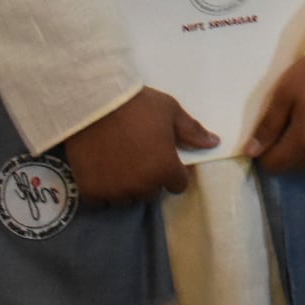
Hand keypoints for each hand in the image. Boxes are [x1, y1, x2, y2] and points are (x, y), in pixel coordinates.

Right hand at [63, 87, 211, 201]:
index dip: (172, 171)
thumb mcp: (170, 111)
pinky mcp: (91, 191)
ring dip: (125, 187)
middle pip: (151, 192)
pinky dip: (101, 191)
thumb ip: (192, 131)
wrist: (93, 102)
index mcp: (164, 169)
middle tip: (138, 157)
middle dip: (149, 179)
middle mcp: (141, 186)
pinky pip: (101, 202)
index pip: (178, 185)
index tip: (162, 158)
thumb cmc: (136, 104)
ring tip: (118, 164)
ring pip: (126, 198)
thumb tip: (214, 143)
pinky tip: (100, 172)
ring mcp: (115, 191)